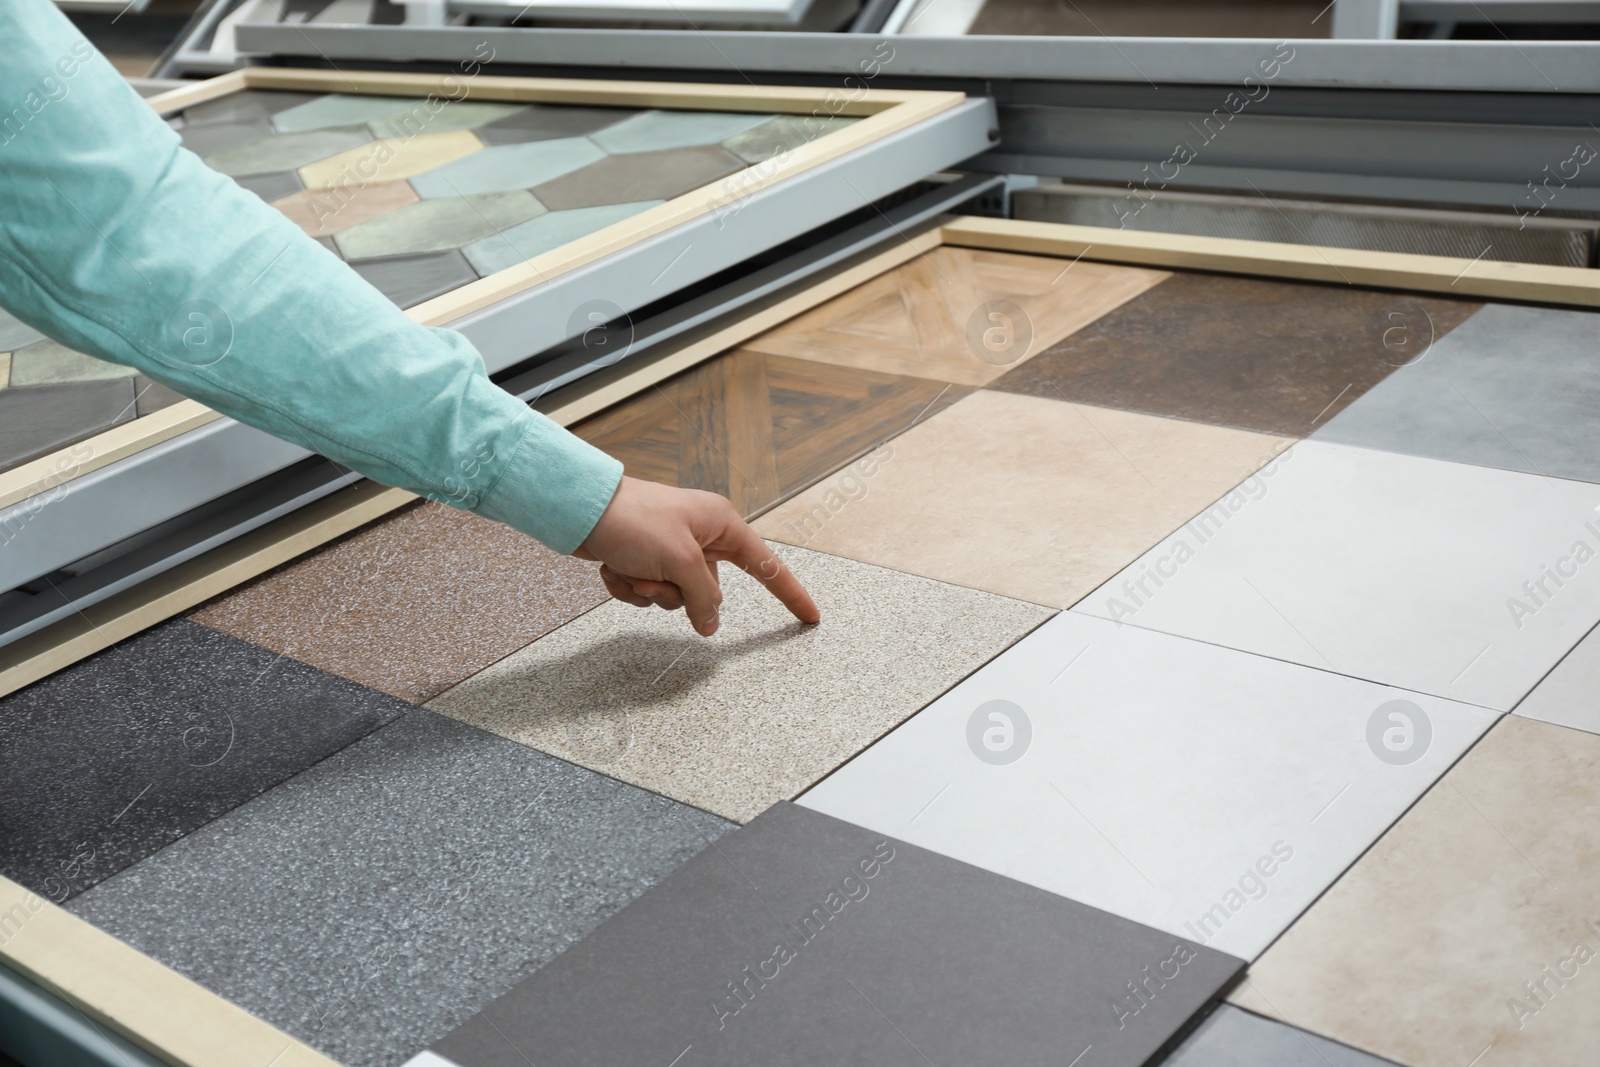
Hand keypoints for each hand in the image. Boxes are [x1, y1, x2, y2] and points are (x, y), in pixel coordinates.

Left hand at [575, 476, 820, 635]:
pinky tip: (611, 567)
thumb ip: (704, 597)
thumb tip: (710, 624)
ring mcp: (672, 549)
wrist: (579, 508)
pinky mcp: (645, 559)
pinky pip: (647, 591)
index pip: (767, 566)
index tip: (810, 616)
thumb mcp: (680, 561)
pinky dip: (627, 586)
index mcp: (721, 525)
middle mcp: (701, 536)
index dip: (790, 594)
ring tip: (628, 566)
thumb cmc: (633, 519)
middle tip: (652, 576)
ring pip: (675, 596)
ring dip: (648, 590)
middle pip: (708, 591)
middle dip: (676, 594)